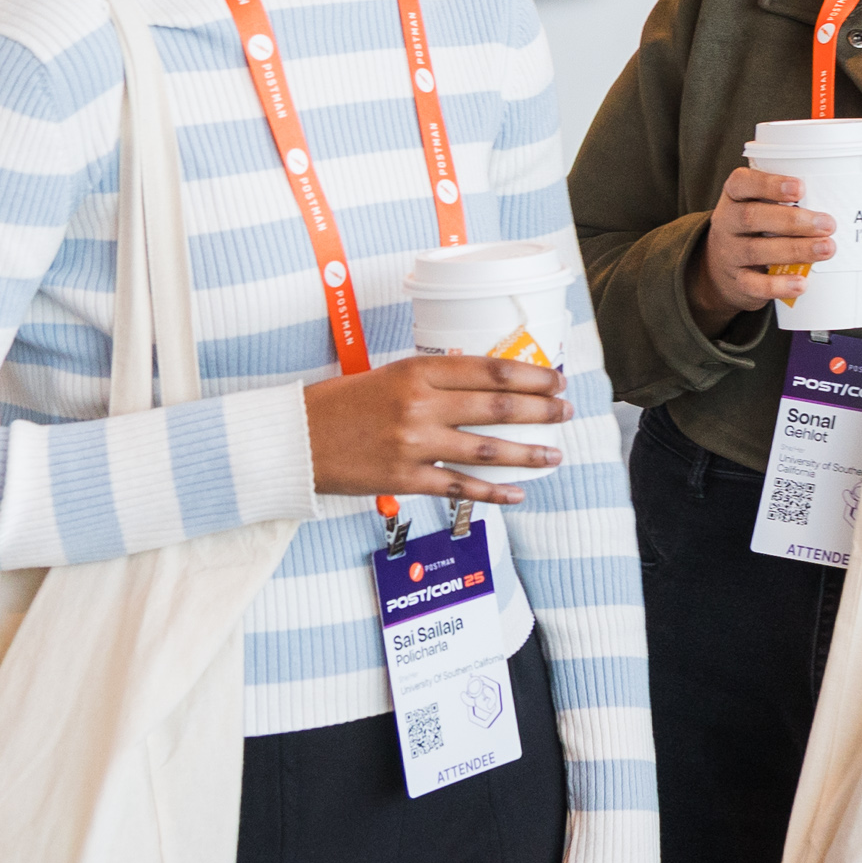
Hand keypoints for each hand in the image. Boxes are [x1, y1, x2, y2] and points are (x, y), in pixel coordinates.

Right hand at [301, 357, 567, 508]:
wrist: (294, 439)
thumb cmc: (340, 403)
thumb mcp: (389, 375)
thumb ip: (434, 380)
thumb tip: (485, 386)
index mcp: (417, 371)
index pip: (490, 369)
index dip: (531, 375)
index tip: (556, 379)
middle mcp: (420, 405)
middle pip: (498, 406)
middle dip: (542, 409)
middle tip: (567, 411)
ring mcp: (414, 444)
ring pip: (488, 448)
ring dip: (529, 452)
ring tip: (555, 454)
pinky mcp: (404, 479)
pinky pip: (460, 488)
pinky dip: (493, 492)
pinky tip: (517, 493)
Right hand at [686, 167, 835, 324]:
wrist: (722, 268)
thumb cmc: (755, 228)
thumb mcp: (761, 206)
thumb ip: (788, 201)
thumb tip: (837, 200)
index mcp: (734, 197)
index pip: (742, 183)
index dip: (769, 184)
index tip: (800, 188)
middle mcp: (727, 222)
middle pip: (752, 217)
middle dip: (793, 220)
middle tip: (827, 224)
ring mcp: (730, 253)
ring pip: (756, 250)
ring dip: (795, 250)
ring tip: (826, 249)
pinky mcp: (737, 281)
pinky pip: (754, 284)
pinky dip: (778, 285)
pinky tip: (801, 283)